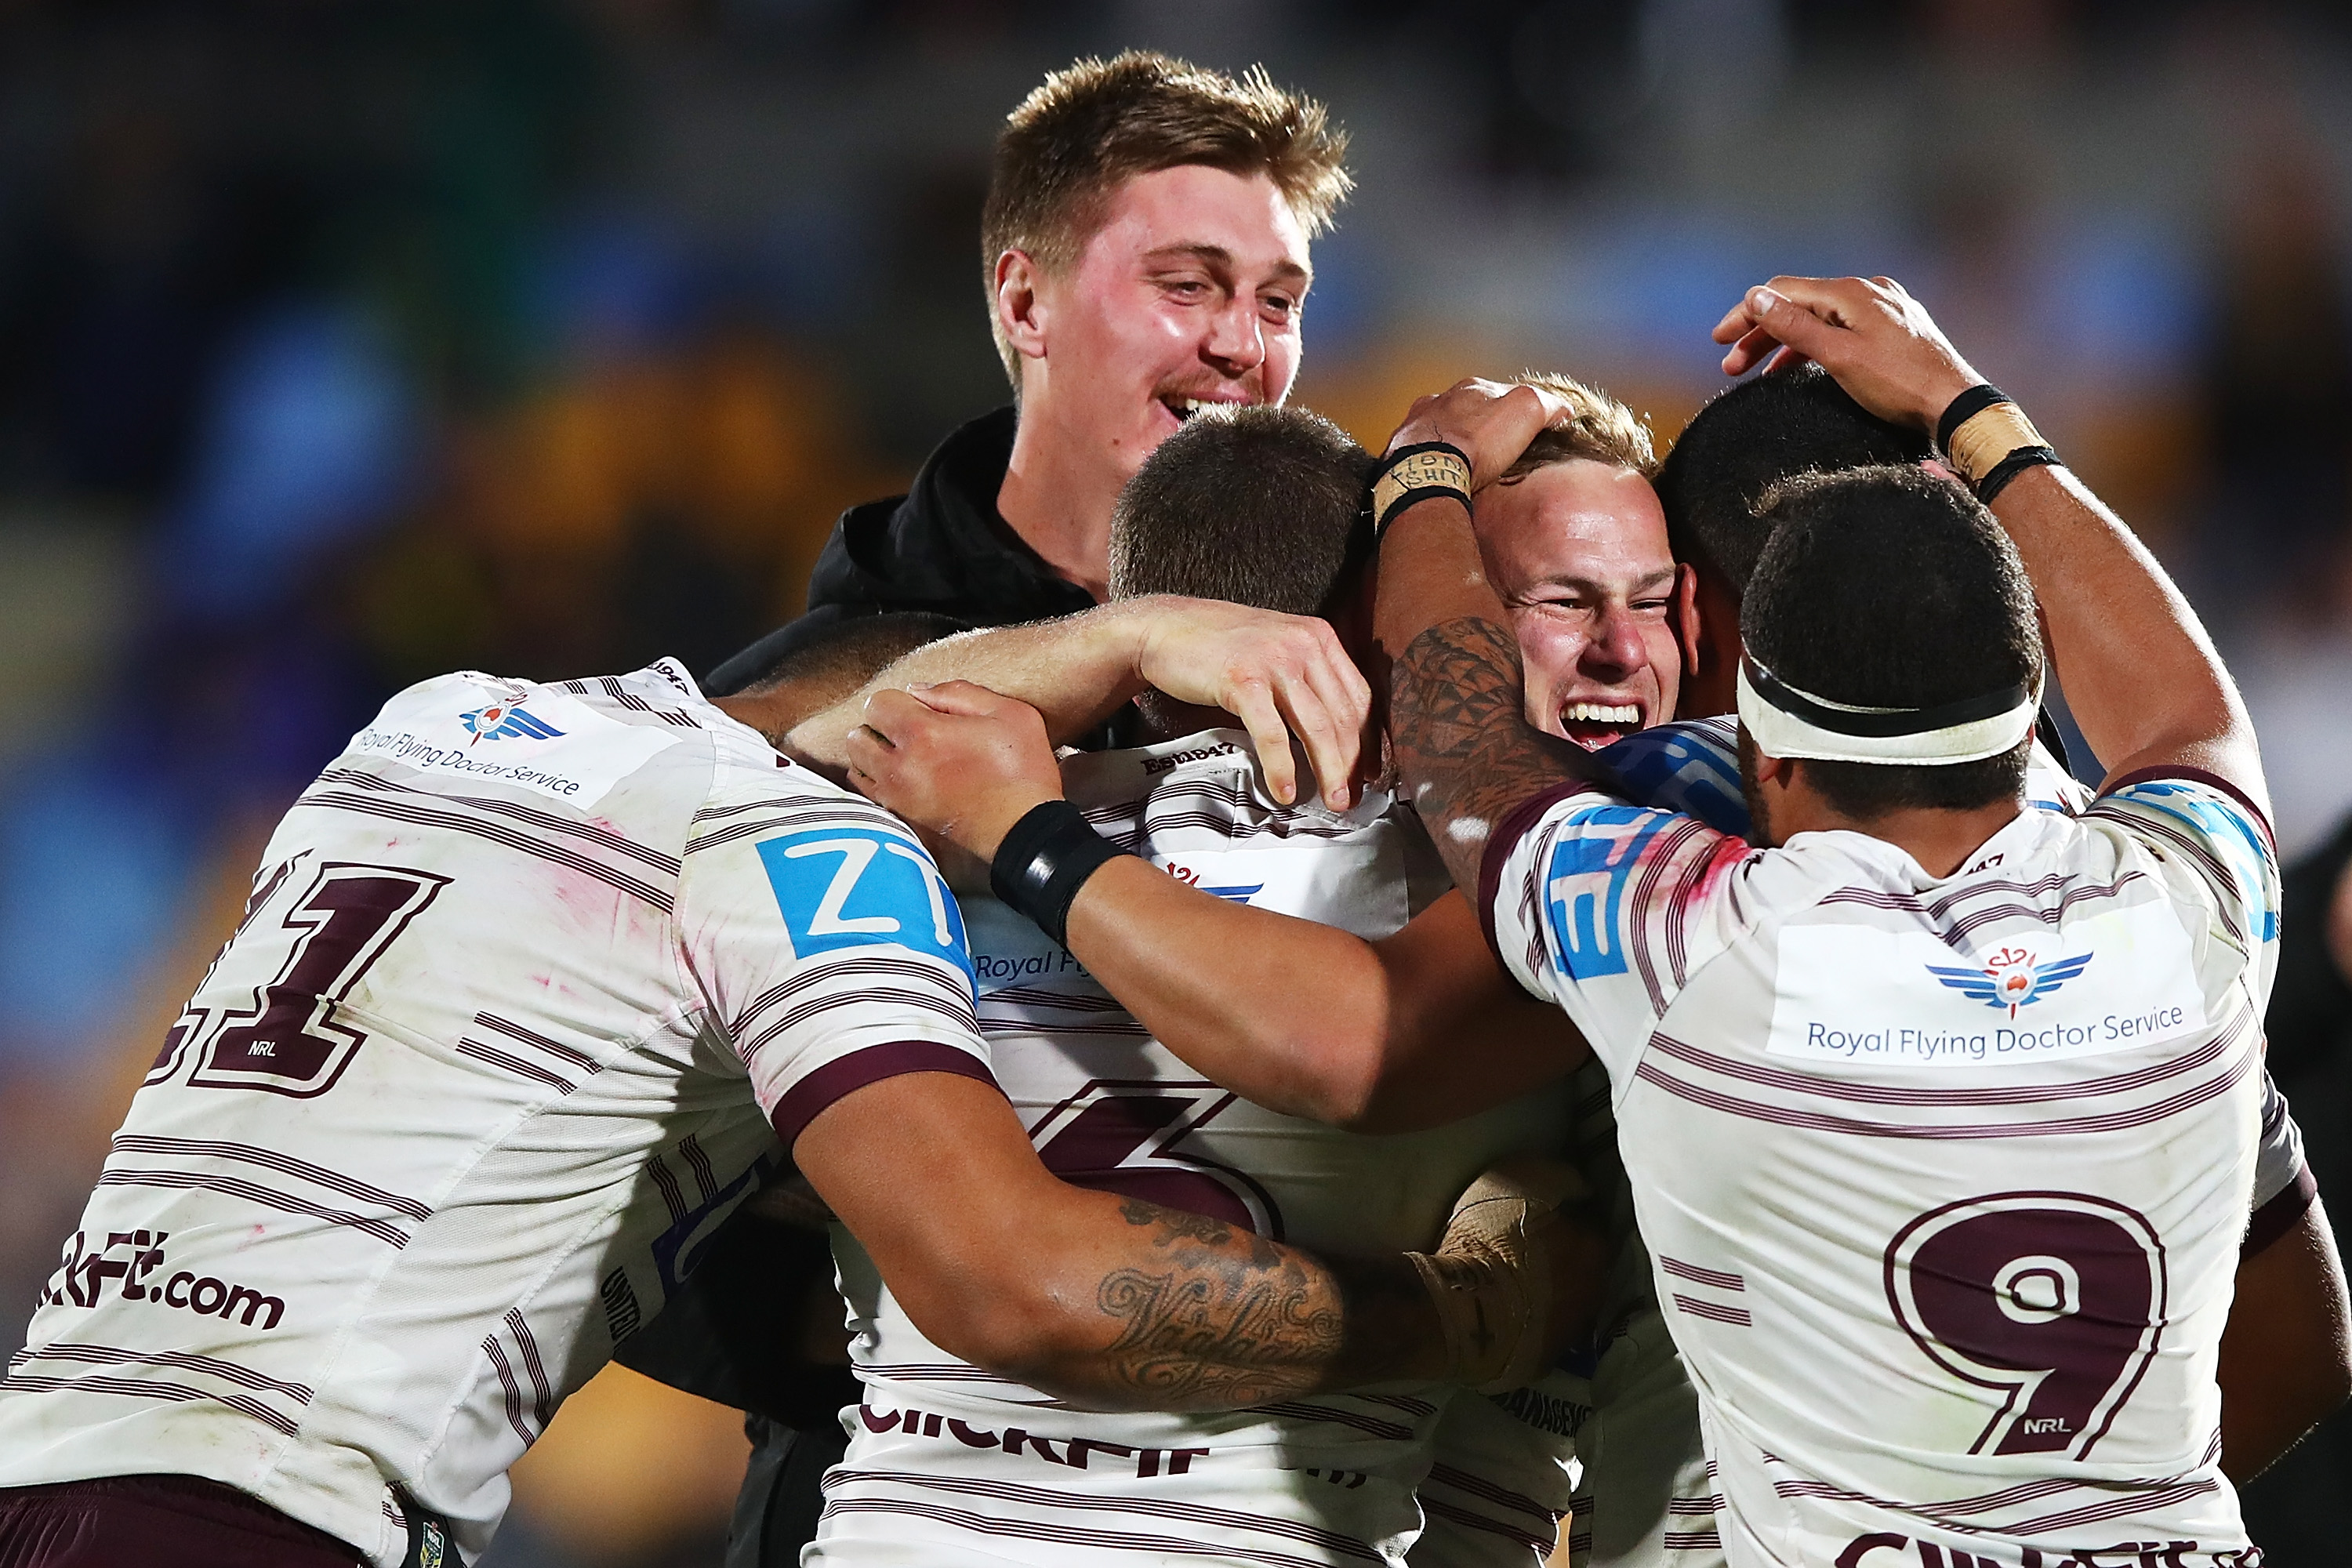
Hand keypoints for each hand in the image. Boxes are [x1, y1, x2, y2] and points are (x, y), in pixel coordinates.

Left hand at [844, 682, 1063, 863]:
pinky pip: (867, 796)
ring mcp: (897, 797)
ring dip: (872, 756)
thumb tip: (919, 690)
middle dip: (877, 728)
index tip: (919, 709)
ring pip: (857, 767)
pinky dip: (875, 783)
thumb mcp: (1008, 713)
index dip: (898, 700)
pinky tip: (900, 780)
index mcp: (923, 732)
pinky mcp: (902, 820)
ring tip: (899, 756)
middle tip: (906, 731)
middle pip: (857, 736)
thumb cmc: (1022, 772)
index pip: (877, 703)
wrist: (1024, 832)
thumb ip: (960, 693)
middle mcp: (900, 765)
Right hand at [1125, 597, 1370, 808]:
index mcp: (1318, 636)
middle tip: (1353, 798)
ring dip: (1329, 771)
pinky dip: (1282, 767)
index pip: (1358, 696)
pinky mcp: (1243, 681)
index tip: (1368, 771)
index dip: (1368, 740)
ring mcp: (1273, 661)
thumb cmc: (1219, 643)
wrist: (1165, 627)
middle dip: (1352, 764)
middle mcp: (1303, 644)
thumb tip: (1332, 726)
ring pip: (1316, 727)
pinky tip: (1286, 790)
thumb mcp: (1277, 645)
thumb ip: (1307, 673)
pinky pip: (1272, 733)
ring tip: (1333, 801)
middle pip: (1342, 716)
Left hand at [1384, 377, 1575, 489]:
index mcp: (1469, 388)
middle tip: (1494, 451)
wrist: (1426, 474)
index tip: (1528, 431)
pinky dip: (1430, 461)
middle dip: (1479, 426)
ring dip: (1451, 442)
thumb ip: (1545, 403)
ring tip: (1465, 465)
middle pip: (1466, 410)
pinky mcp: (1398, 453)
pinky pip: (1419, 453)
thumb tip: (1561, 407)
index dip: (1518, 411)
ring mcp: (1413, 426)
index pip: (1501, 393)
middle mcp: (1437, 401)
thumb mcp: (1525, 412)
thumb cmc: (1476, 444)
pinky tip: (1439, 474)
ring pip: (1439, 429)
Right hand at [1414, 1156, 1603, 1392]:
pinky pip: (1541, 1336)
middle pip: (1585, 1268)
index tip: (1548, 1215)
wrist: (1458, 1310)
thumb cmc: (1489, 1241)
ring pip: (1567, 1305)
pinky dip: (1530, 1324)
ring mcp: (1569, 1333)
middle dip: (1566, 1259)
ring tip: (1518, 1285)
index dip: (1570, 1217)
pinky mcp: (1542, 1364)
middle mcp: (1593, 1293)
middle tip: (1532, 1251)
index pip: (1592, 1225)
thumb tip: (1581, 1186)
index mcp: (1593, 1249)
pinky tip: (1508, 1314)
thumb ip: (1560, 1178)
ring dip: (1551, 1294)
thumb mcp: (1523, 1181)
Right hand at [1711, 275, 1982, 431]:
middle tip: (1732, 365)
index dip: (1746, 314)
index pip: (1783, 292)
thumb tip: (1756, 297)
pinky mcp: (1895, 328)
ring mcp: (1885, 308)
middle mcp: (1869, 291)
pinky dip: (1815, 345)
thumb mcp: (1838, 356)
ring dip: (1786, 342)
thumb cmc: (1899, 384)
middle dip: (1762, 333)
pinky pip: (1843, 328)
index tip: (1720, 340)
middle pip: (1801, 304)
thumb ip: (1794, 327)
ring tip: (1759, 373)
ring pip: (1822, 318)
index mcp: (1852, 293)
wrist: (1955, 404)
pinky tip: (1803, 367)